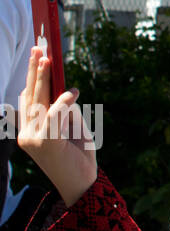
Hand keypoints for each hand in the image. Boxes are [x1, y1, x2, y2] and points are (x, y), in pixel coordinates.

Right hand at [17, 47, 96, 206]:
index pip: (28, 99)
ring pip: (39, 102)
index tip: (39, 56)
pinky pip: (54, 114)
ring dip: (44, 78)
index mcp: (29, 130)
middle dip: (35, 71)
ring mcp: (32, 139)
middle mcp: (26, 134)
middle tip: (39, 48)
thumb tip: (64, 91)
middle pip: (30, 96)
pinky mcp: (45, 143)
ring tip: (47, 59)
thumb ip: (65, 110)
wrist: (82, 182)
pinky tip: (72, 92)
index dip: (33, 78)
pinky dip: (63, 101)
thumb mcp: (72, 127)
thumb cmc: (78, 155)